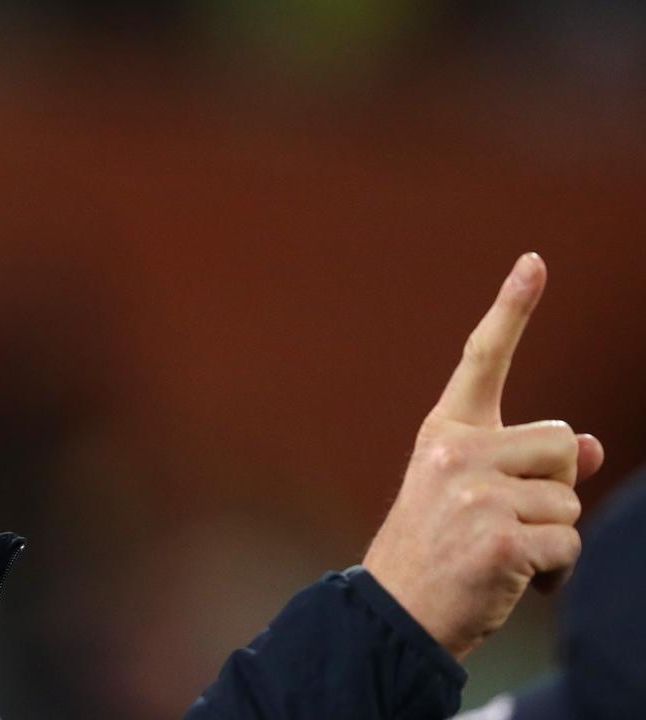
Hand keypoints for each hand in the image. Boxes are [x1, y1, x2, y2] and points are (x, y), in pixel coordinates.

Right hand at [362, 253, 603, 661]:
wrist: (395, 612)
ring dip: (553, 533)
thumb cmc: (436, 550)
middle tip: (502, 522)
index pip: (481, 361)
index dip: (511, 310)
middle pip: (557, 442)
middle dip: (551, 485)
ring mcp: (476, 495)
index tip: (535, 262)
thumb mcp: (468, 495)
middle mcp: (455, 453)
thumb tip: (589, 446)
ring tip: (501, 553)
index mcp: (443, 434)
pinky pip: (568, 542)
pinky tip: (510, 578)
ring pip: (569, 496)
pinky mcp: (500, 538)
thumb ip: (523, 463)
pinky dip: (553, 570)